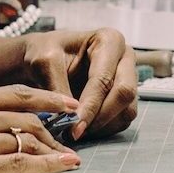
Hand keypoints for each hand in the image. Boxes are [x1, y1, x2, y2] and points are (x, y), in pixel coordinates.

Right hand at [0, 84, 80, 172]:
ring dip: (53, 149)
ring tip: (68, 157)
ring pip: (28, 139)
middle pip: (29, 118)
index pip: (17, 94)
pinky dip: (46, 164)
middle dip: (54, 128)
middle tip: (69, 137)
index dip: (47, 99)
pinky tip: (62, 166)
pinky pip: (20, 163)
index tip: (66, 103)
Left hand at [21, 29, 137, 139]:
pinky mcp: (125, 98)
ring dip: (102, 126)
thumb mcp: (44, 62)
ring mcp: (129, 78)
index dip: (90, 105)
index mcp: (109, 40)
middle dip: (100, 117)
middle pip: (125, 94)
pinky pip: (122, 120)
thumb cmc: (44, 52)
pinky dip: (104, 129)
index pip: (104, 79)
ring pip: (127, 110)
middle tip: (76, 131)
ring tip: (75, 130)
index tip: (74, 124)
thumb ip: (58, 87)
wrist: (44, 59)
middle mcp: (125, 58)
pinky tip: (83, 128)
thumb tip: (71, 117)